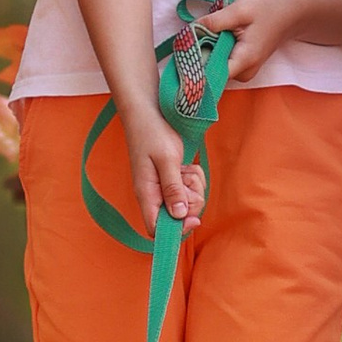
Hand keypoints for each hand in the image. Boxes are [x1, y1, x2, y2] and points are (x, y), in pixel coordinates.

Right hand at [121, 103, 204, 234]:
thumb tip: (179, 216)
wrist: (148, 111)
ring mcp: (164, 187)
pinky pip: (190, 188)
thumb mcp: (166, 159)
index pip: (157, 229)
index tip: (194, 217)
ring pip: (188, 202)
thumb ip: (173, 188)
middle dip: (191, 201)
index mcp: (147, 194)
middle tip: (186, 178)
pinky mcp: (172, 179)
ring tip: (184, 168)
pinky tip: (186, 165)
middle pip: (179, 217)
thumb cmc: (152, 132)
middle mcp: (154, 195)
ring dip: (193, 186)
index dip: (177, 230)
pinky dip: (194, 178)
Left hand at [198, 0, 310, 84]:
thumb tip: (190, 31)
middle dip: (197, 56)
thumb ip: (215, 21)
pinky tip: (211, 38)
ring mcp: (244, 71)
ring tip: (200, 35)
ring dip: (205, 53)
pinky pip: (221, 64)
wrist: (292, 13)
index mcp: (244, 60)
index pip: (212, 77)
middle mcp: (244, 72)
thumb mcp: (240, 9)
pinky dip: (213, 52)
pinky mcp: (243, 66)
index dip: (193, 69)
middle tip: (187, 38)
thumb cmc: (268, 9)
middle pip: (211, 73)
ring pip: (215, 68)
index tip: (179, 58)